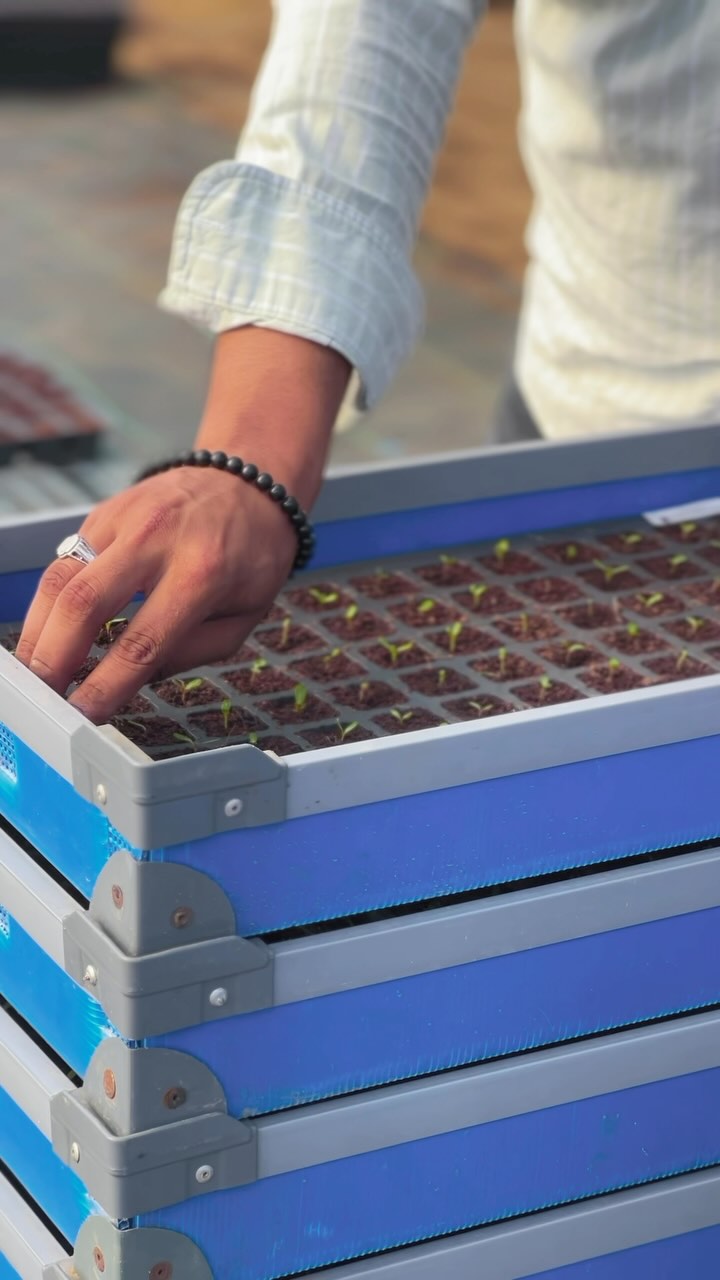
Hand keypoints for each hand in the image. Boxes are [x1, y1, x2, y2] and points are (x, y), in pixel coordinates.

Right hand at [15, 329, 350, 720]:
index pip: (143, 641)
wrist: (247, 482)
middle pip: (85, 604)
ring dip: (38, 632)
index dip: (107, 684)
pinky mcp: (102, 514)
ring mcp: (124, 520)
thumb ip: (194, 652)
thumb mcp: (246, 614)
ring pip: (60, 578)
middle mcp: (158, 541)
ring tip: (33, 672)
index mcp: (204, 573)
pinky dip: (48, 604)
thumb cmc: (252, 555)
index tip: (85, 714)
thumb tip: (135, 679)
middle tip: (44, 696)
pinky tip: (45, 634)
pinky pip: (63, 563)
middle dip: (55, 658)